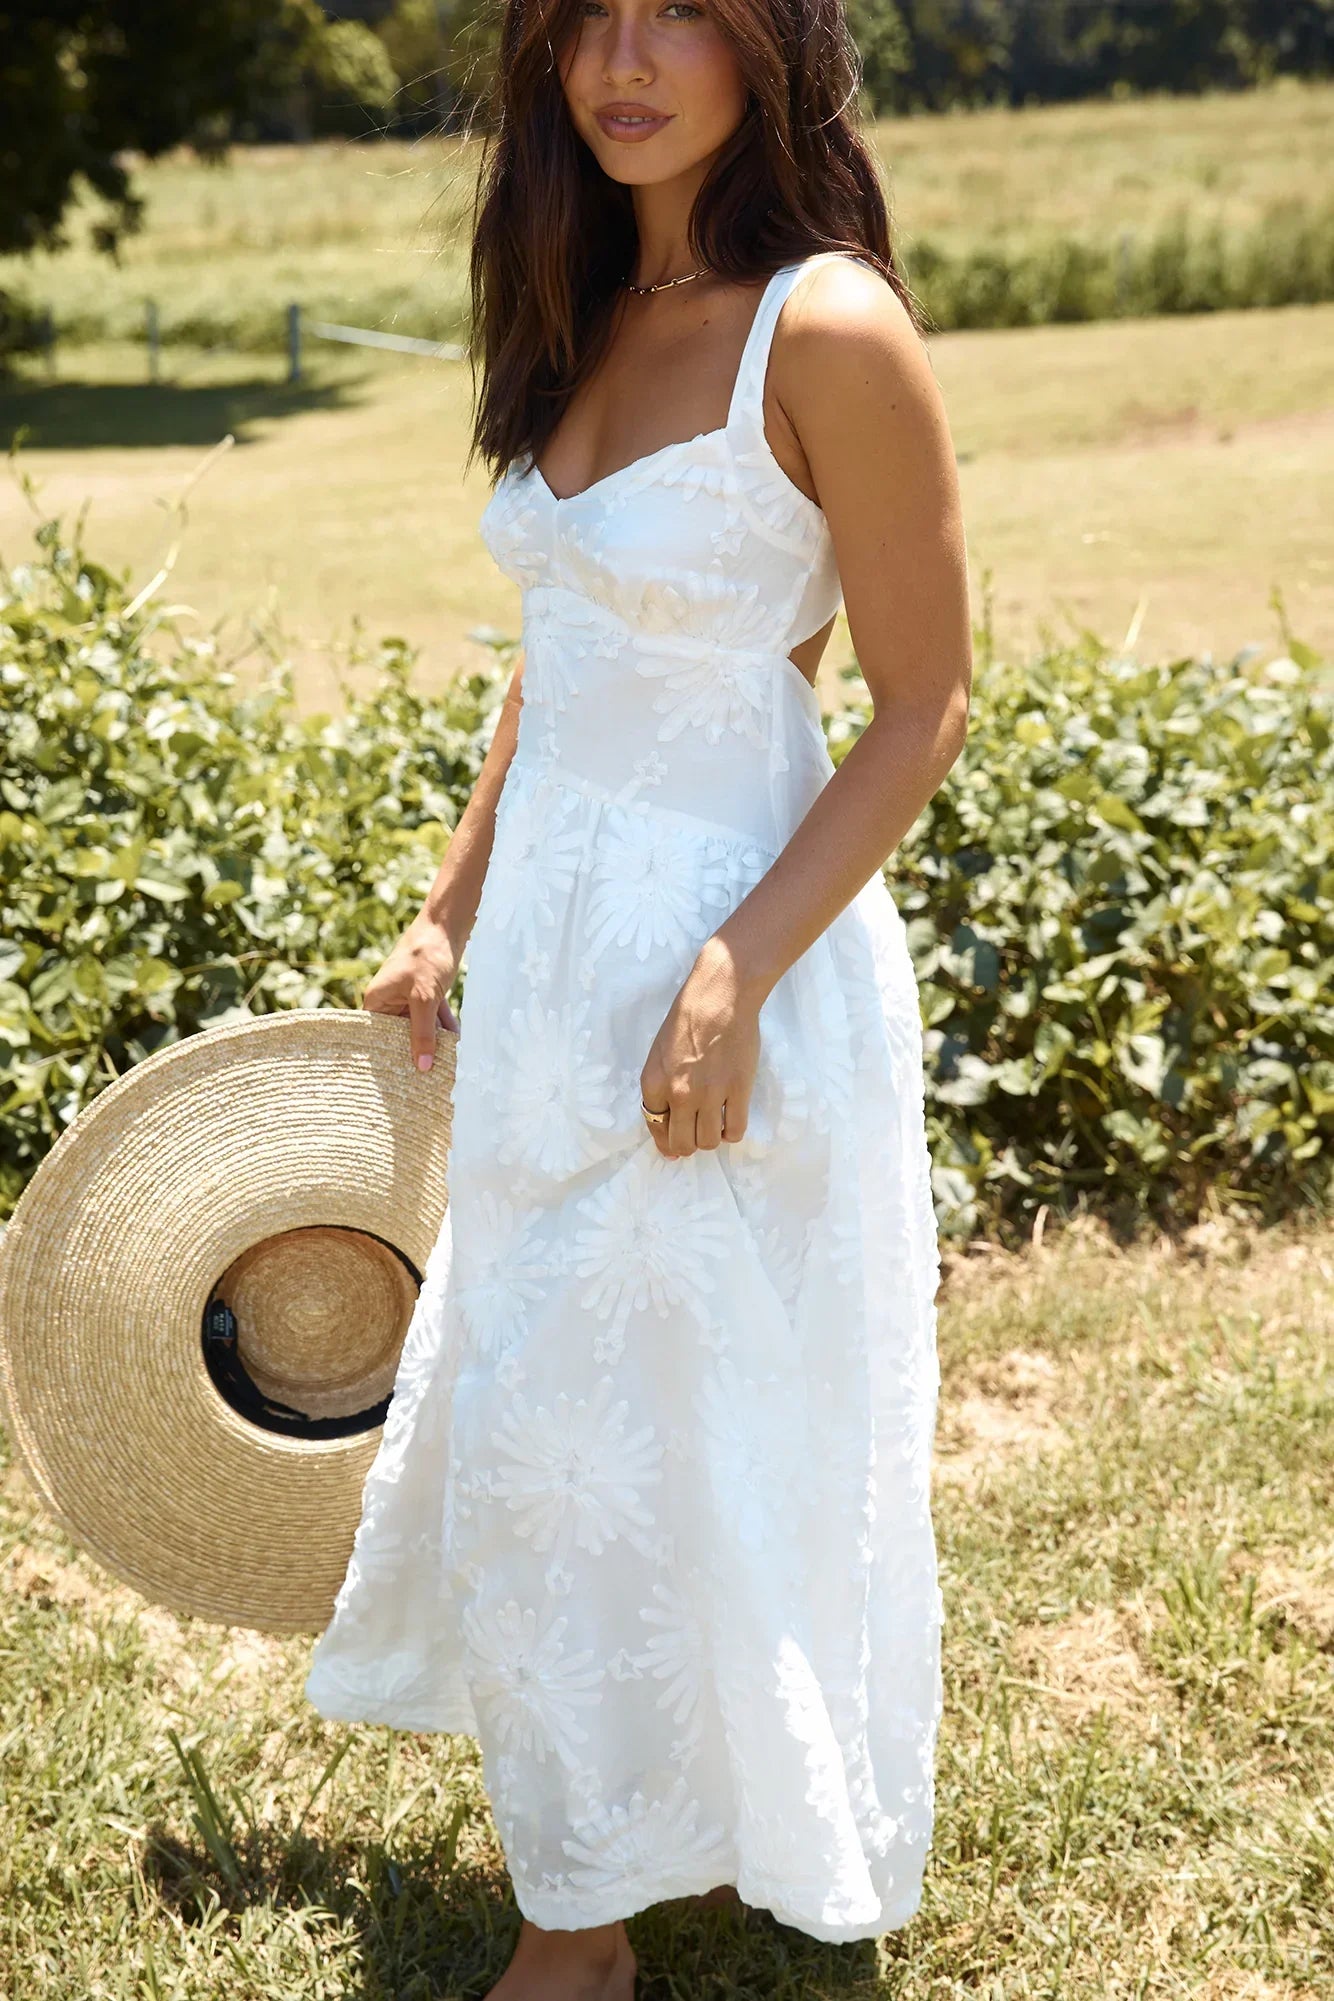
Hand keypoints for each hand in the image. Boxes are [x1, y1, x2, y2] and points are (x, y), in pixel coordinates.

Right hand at [362, 912, 460, 1070]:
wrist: (447, 924)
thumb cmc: (427, 956)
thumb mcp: (424, 998)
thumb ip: (422, 1033)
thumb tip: (421, 1067)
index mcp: (377, 1000)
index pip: (376, 1035)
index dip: (387, 1056)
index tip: (399, 1079)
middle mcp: (389, 999)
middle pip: (399, 1033)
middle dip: (415, 1050)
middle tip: (428, 1077)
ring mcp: (408, 995)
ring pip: (419, 1025)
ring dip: (434, 1039)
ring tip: (446, 1062)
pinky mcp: (426, 991)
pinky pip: (432, 1015)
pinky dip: (443, 1025)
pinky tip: (457, 1040)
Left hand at [639, 936, 761, 1158]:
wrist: (719, 997)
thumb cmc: (687, 1018)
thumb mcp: (659, 1054)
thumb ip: (661, 1088)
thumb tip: (668, 1122)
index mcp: (654, 1083)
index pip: (656, 1129)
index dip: (666, 1139)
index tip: (675, 1140)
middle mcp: (679, 1094)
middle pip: (682, 1144)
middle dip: (688, 1144)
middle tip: (696, 1131)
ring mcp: (710, 1095)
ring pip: (709, 1143)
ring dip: (711, 1137)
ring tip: (715, 1121)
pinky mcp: (738, 1091)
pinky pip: (735, 1131)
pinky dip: (732, 1131)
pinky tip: (731, 1117)